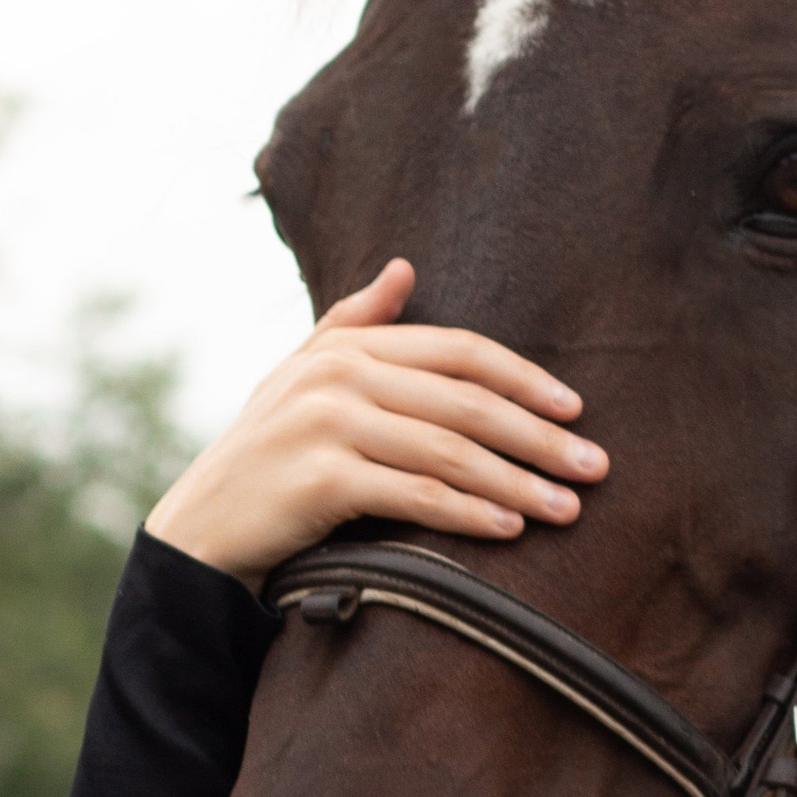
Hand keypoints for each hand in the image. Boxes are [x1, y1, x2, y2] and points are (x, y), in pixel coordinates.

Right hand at [144, 258, 608, 587]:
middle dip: (540, 436)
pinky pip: (414, 496)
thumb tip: (404, 268)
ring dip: (518, 481)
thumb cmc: (267, 455)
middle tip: (596, 465)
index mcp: (345, 345)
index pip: (457, 351)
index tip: (576, 407)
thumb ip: (354, 322)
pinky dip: (469, 513)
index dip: (523, 377)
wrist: (200, 528)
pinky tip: (510, 528)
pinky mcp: (319, 480)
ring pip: (448, 451)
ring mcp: (326, 425)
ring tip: (568, 508)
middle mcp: (337, 375)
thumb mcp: (302, 376)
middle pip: (465, 402)